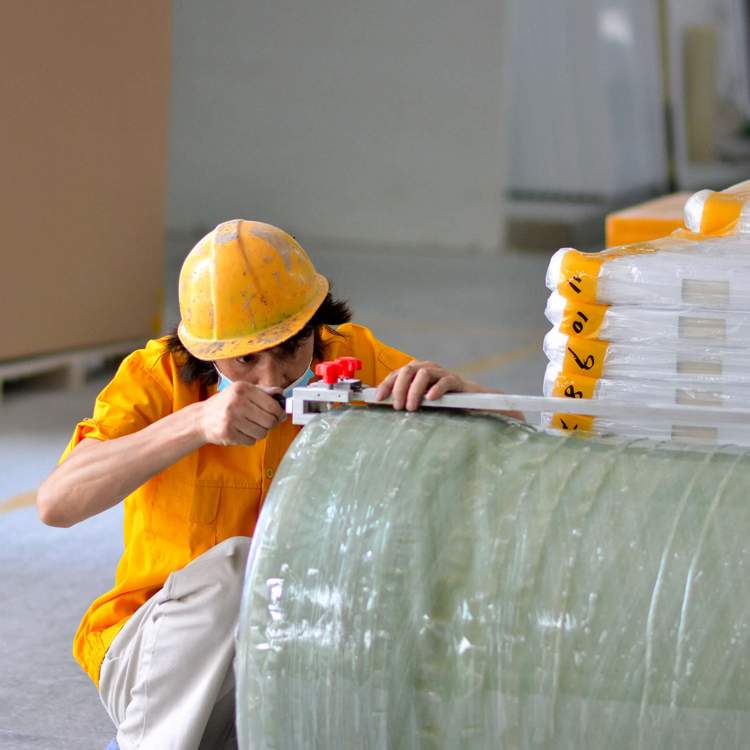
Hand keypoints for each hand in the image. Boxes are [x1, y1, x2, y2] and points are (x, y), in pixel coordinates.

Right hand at [198, 381, 285, 445]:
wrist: (202, 418)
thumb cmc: (225, 403)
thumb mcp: (242, 390)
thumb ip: (263, 391)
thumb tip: (281, 394)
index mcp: (243, 389)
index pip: (272, 405)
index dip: (279, 412)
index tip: (279, 415)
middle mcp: (237, 402)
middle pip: (270, 421)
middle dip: (271, 424)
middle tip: (266, 423)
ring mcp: (231, 419)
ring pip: (262, 433)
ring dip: (260, 432)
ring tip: (252, 427)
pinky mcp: (228, 433)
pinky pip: (251, 441)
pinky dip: (250, 439)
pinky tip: (242, 432)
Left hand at [375, 360, 524, 419]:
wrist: (470, 404)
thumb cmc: (441, 404)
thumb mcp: (419, 402)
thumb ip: (404, 400)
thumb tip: (381, 406)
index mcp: (415, 372)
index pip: (396, 374)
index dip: (386, 385)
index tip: (378, 398)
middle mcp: (427, 368)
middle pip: (408, 370)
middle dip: (399, 388)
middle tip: (397, 406)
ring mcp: (442, 373)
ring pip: (424, 373)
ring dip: (414, 390)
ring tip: (412, 407)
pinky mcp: (456, 380)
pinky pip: (445, 381)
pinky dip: (436, 389)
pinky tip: (431, 399)